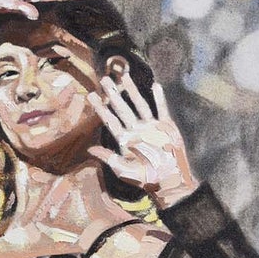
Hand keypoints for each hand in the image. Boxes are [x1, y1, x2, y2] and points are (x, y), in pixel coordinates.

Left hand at [87, 74, 198, 206]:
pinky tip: (155, 86)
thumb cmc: (145, 179)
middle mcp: (136, 130)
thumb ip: (108, 158)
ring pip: (140, 104)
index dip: (100, 108)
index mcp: (125, 140)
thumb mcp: (123, 170)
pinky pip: (161, 110)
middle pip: (122, 108)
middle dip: (113, 94)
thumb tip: (90, 149)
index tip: (91, 95)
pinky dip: (159, 99)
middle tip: (104, 79)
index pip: (110, 120)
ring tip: (125, 77)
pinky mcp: (165, 127)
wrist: (168, 180)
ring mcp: (151, 127)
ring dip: (132, 91)